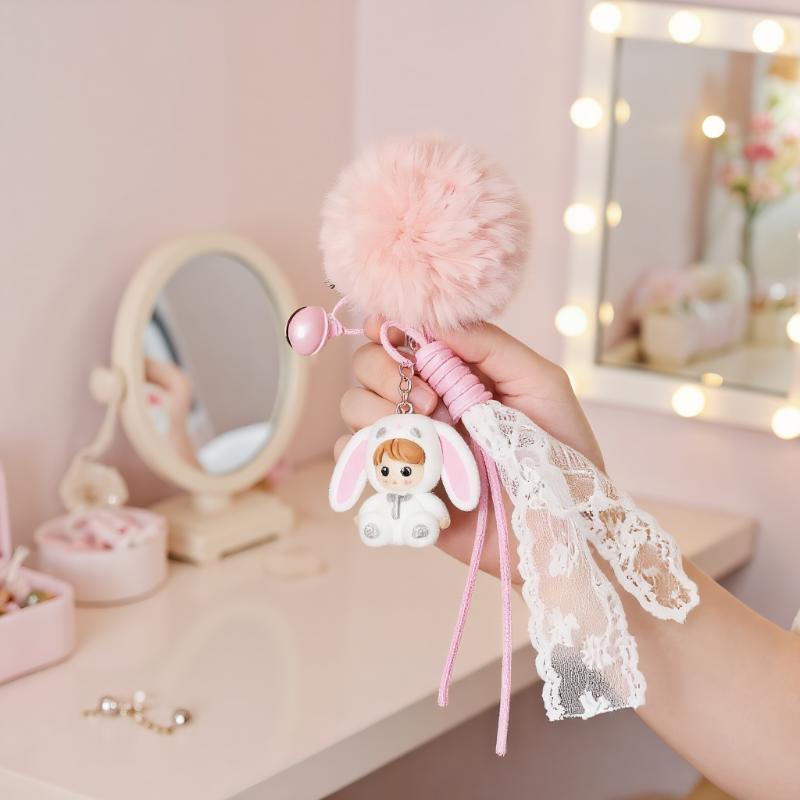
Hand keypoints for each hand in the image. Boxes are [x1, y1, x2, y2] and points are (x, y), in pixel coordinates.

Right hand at [335, 317, 603, 580]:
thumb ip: (490, 346)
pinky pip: (352, 457)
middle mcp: (424, 401)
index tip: (383, 328)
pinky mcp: (398, 482)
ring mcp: (409, 441)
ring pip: (354, 406)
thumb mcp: (539, 384)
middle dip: (385, 371)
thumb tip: (434, 322)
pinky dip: (360, 451)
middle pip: (368, 365)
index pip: (403, 337)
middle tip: (433, 399)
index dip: (385, 326)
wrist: (558, 527)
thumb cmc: (560, 452)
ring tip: (427, 434)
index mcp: (455, 372)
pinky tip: (401, 461)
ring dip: (376, 410)